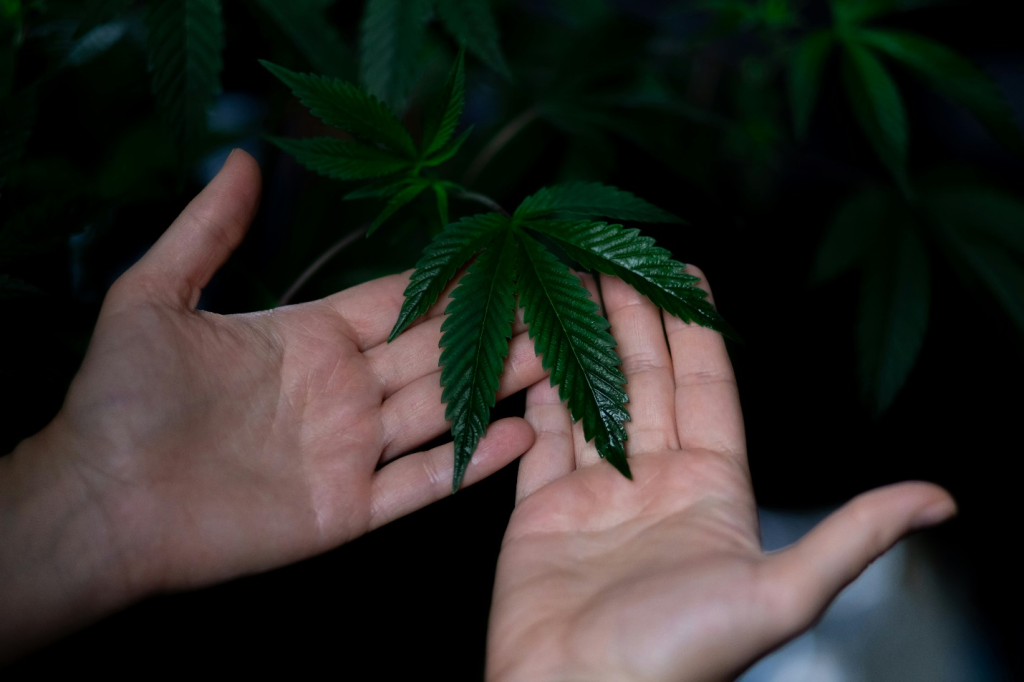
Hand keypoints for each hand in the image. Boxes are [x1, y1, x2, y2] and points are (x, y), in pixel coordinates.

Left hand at [0, 150, 545, 658]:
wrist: (100, 502)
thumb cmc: (121, 400)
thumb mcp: (153, 296)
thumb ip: (206, 230)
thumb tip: (240, 158)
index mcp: (308, 340)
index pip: (397, 302)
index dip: (450, 280)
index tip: (505, 254)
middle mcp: (342, 391)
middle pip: (434, 352)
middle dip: (495, 327)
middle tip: (556, 302)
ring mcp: (349, 451)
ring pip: (441, 409)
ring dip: (500, 383)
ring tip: (558, 354)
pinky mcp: (347, 509)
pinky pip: (421, 484)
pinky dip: (470, 465)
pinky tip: (521, 434)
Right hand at [486, 273, 955, 681]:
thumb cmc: (677, 654)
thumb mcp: (779, 591)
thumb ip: (852, 535)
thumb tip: (940, 502)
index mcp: (711, 488)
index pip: (707, 388)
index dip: (696, 328)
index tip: (685, 272)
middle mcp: (654, 481)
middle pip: (646, 380)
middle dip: (632, 317)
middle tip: (613, 260)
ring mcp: (595, 493)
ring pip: (592, 398)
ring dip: (583, 344)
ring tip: (568, 290)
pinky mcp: (541, 509)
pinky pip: (542, 438)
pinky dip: (538, 395)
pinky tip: (534, 353)